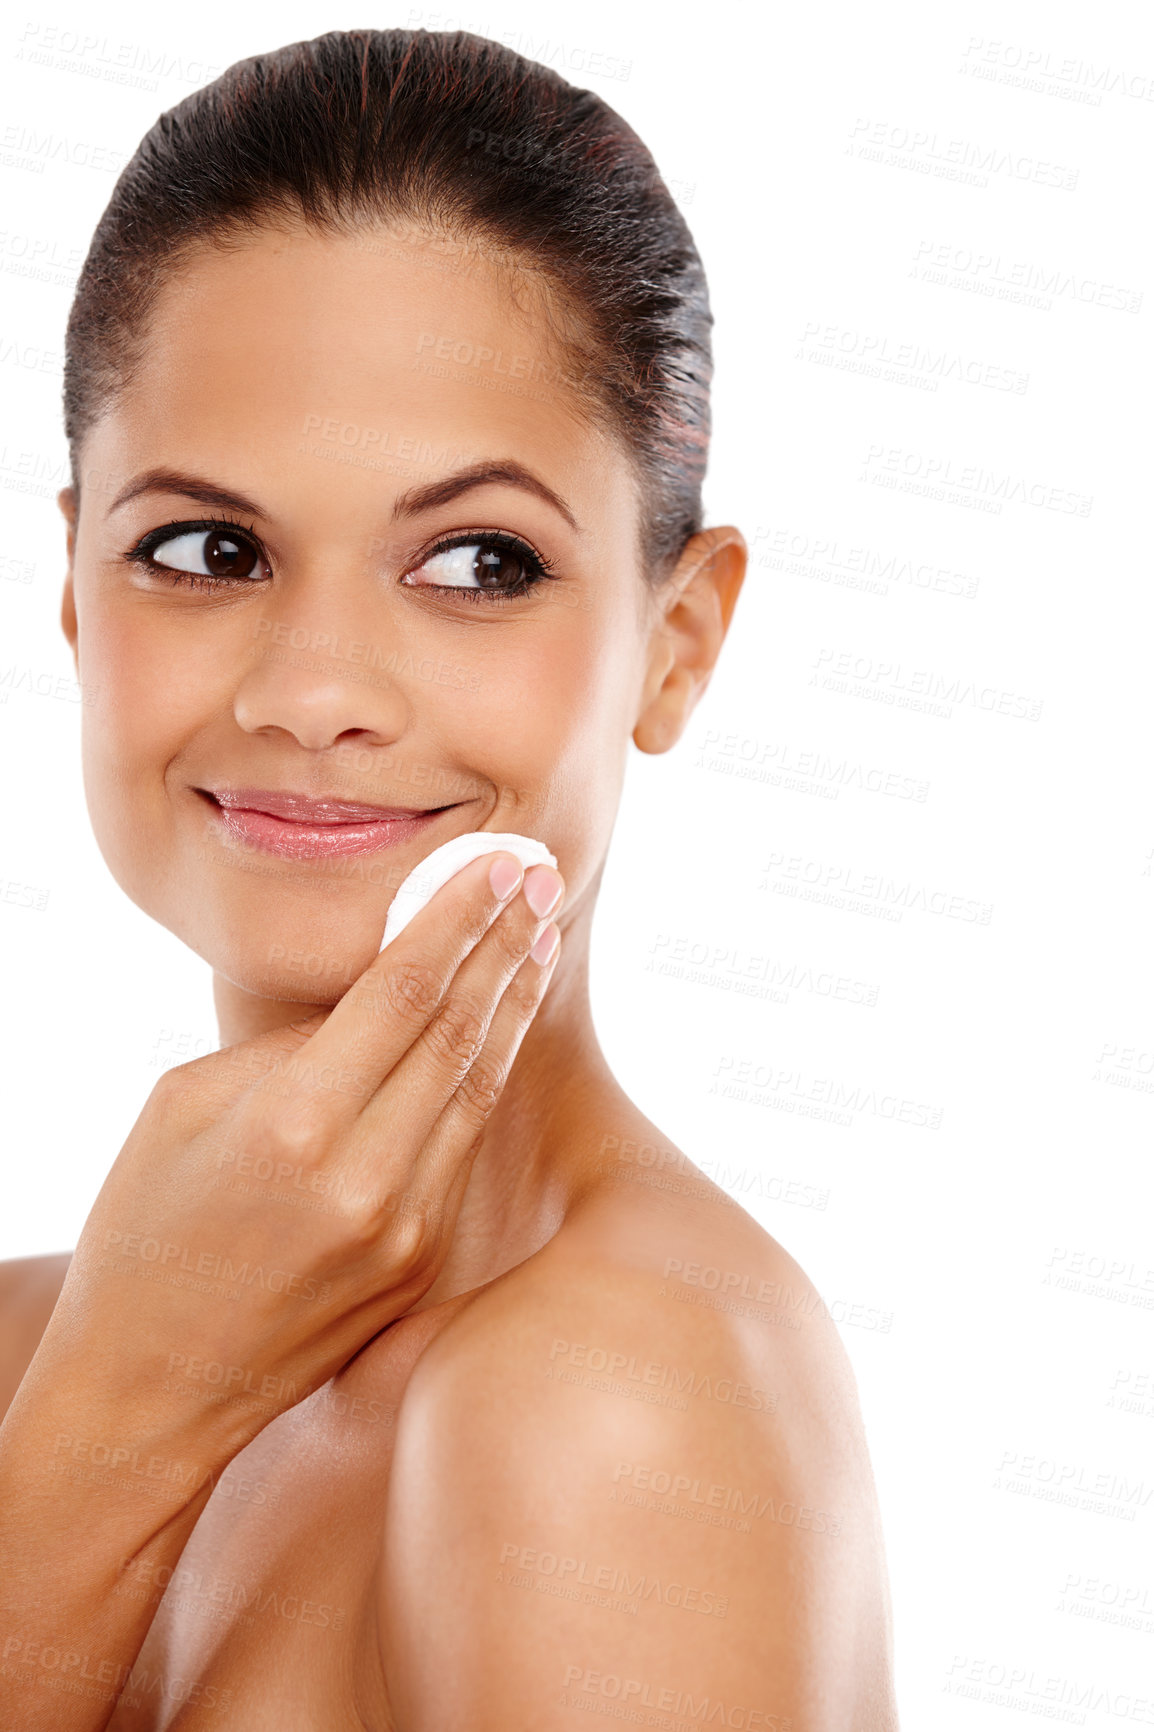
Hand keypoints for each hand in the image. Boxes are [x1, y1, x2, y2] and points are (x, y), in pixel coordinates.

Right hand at [35, 852, 562, 1452]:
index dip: (460, 917)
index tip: (501, 863)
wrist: (151, 1384)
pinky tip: (501, 1029)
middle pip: (460, 1030)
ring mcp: (404, 1228)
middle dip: (505, 943)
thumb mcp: (185, 1105)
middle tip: (543, 879)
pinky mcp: (419, 1264)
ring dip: (515, 1005)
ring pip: (479, 1088)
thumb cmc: (146, 1227)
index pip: (404, 990)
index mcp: (293, 1123)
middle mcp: (364, 1176)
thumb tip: (372, 996)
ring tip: (539, 939)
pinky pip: (461, 1147)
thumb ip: (288, 1046)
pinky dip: (486, 1077)